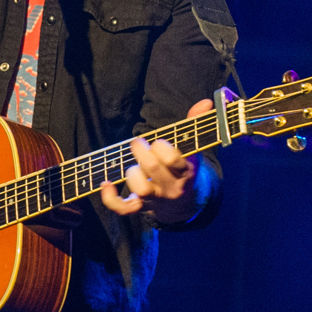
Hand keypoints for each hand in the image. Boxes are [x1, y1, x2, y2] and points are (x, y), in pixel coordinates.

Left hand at [100, 99, 213, 223]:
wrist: (183, 204)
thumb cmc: (183, 169)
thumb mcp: (192, 150)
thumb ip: (194, 125)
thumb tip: (205, 102)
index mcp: (185, 172)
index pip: (172, 158)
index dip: (161, 146)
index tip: (157, 142)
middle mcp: (172, 188)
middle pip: (152, 169)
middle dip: (141, 151)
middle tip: (138, 143)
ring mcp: (156, 200)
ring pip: (141, 189)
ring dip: (133, 173)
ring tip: (134, 167)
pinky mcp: (141, 208)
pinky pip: (124, 209)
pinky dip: (111, 199)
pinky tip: (107, 184)